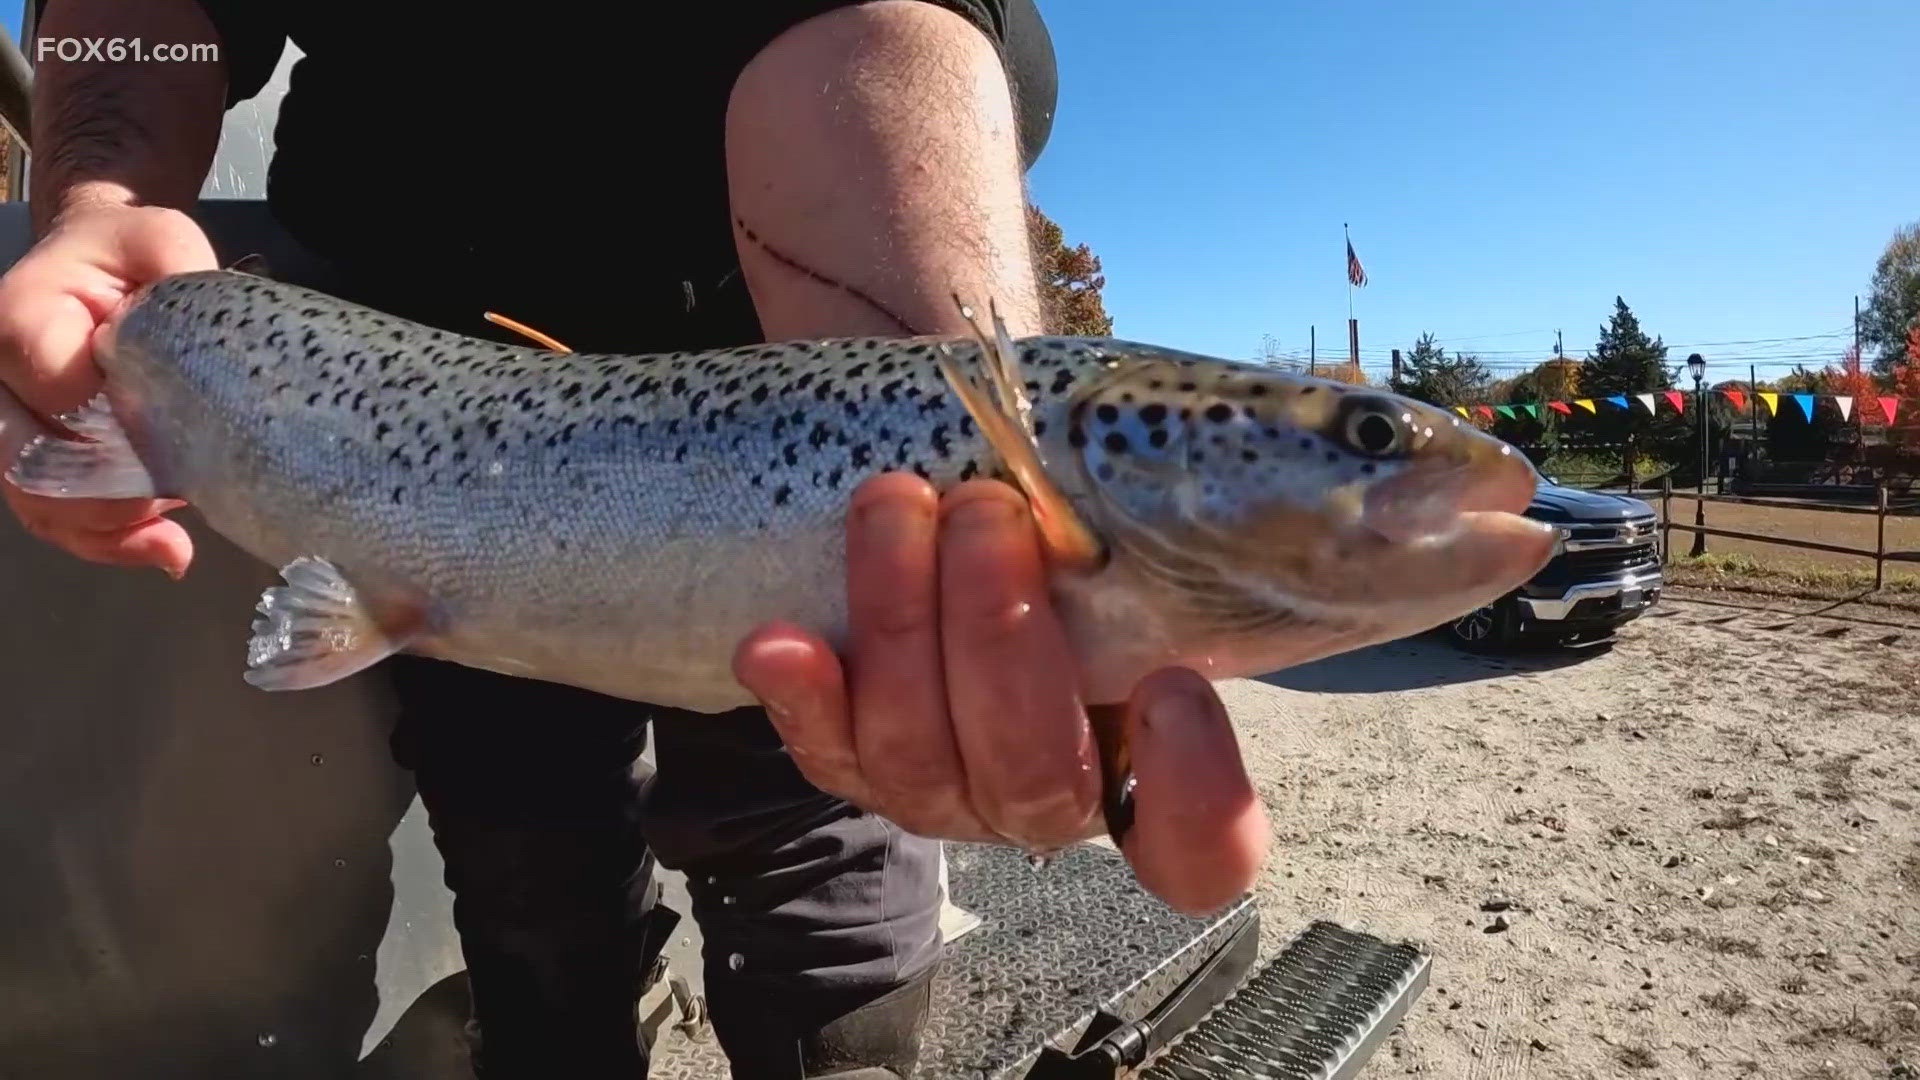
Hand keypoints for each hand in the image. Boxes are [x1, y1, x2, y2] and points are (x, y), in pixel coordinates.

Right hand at [0, 201, 216, 575]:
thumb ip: (177, 266)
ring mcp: (7, 422)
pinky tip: (162, 548)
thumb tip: (204, 322)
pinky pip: (50, 514)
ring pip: (35, 500)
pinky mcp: (30, 455)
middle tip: (178, 502)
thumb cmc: (125, 255)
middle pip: (32, 461)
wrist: (93, 268)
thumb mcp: (158, 239)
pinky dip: (104, 541)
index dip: (118, 423)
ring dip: (107, 533)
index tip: (178, 434)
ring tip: (174, 543)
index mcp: (19, 318)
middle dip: (108, 498)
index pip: (58, 390)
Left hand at [733, 473, 1269, 915]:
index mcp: (1149, 765)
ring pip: (916, 750)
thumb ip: (1156, 533)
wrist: (964, 540)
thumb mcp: (1137, 536)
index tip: (1174, 686)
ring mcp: (944, 792)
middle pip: (1032, 771)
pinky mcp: (856, 763)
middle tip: (989, 512)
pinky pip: (825, 748)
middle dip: (1000, 634)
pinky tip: (775, 642)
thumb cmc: (1078, 538)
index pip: (1202, 845)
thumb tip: (1158, 459)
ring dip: (901, 622)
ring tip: (898, 502)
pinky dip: (803, 695)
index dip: (1195, 792)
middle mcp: (1046, 800)